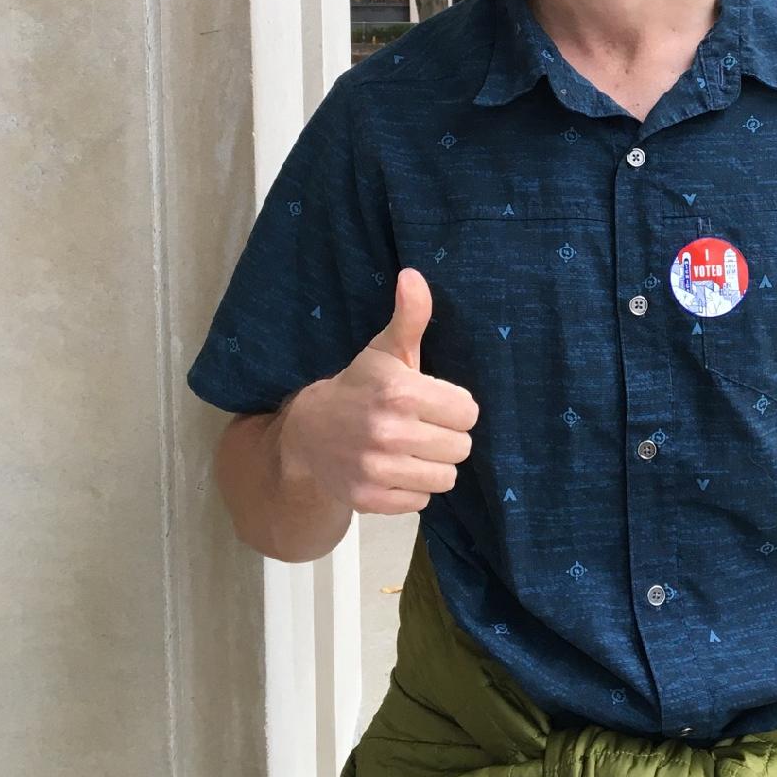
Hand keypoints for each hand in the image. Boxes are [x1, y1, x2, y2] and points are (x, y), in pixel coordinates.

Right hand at [279, 268, 477, 516]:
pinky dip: (413, 488)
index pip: (468, 411)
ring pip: (446, 477)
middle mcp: (389, 433)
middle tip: (422, 426)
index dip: (455, 406)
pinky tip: (396, 469)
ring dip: (434, 464)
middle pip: (461, 446)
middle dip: (447, 436)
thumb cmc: (359, 387)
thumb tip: (414, 276)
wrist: (308, 433)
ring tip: (412, 449)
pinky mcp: (370, 499)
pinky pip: (422, 501)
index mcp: (400, 393)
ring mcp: (377, 470)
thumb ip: (410, 316)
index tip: (434, 402)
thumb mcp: (386, 350)